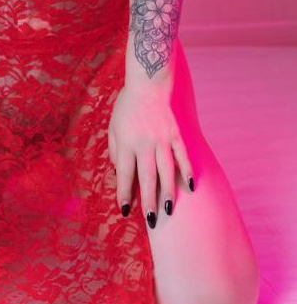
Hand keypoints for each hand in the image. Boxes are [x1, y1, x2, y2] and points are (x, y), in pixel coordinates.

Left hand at [107, 83, 194, 227]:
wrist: (148, 84)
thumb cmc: (127, 107)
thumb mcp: (113, 127)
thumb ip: (114, 150)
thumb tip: (118, 172)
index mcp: (126, 143)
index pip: (124, 174)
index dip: (124, 193)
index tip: (125, 210)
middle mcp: (144, 143)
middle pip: (147, 177)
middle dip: (149, 200)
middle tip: (152, 220)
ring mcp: (162, 139)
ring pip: (166, 170)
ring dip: (168, 191)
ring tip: (169, 210)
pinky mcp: (176, 134)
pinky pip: (182, 156)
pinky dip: (187, 171)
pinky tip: (190, 187)